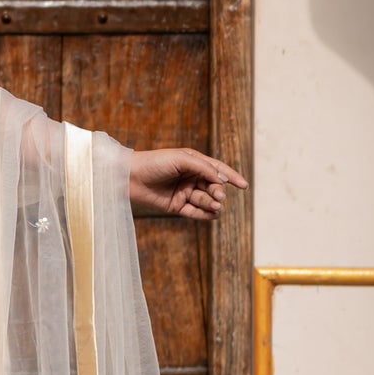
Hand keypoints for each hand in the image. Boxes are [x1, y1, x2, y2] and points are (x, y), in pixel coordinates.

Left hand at [127, 148, 246, 221]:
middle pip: (213, 187)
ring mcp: (184, 193)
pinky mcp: (177, 206)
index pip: (217, 170)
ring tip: (214, 205)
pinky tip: (212, 214)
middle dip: (219, 193)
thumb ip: (203, 167)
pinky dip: (205, 214)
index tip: (244, 186)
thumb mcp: (181, 159)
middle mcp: (191, 177)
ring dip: (213, 204)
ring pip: (206, 201)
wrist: (129, 177)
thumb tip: (222, 178)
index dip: (231, 177)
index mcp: (193, 162)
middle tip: (218, 197)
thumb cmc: (154, 162)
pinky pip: (196, 212)